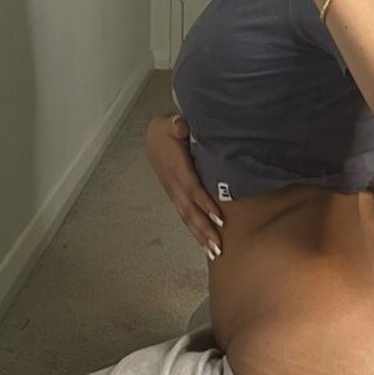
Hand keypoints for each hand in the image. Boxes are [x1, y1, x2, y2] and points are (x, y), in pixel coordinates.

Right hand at [144, 114, 224, 261]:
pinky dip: (196, 230)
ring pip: (187, 217)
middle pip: (189, 210)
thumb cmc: (167, 130)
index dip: (204, 203)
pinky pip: (186, 215)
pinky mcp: (176, 196)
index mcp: (176, 167)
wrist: (154, 137)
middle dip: (204, 229)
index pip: (192, 188)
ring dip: (200, 235)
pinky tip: (205, 243)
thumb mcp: (170, 123)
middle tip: (217, 247)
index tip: (219, 217)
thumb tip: (179, 125)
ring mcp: (174, 193)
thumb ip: (176, 125)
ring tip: (214, 252)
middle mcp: (174, 184)